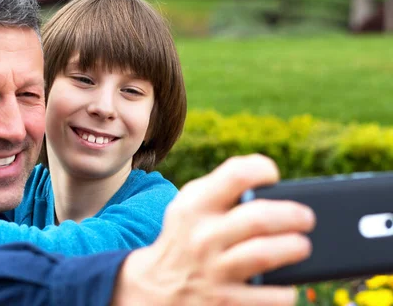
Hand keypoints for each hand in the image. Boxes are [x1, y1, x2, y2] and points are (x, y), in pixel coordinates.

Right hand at [112, 154, 314, 305]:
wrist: (155, 288)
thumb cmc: (187, 235)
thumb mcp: (191, 205)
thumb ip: (223, 187)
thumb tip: (271, 176)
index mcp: (195, 206)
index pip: (237, 174)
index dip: (263, 169)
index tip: (273, 176)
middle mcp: (203, 237)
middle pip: (259, 217)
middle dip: (293, 215)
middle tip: (307, 218)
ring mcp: (214, 272)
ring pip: (266, 254)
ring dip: (295, 248)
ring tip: (301, 246)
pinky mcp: (226, 303)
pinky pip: (272, 296)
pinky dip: (287, 290)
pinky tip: (285, 283)